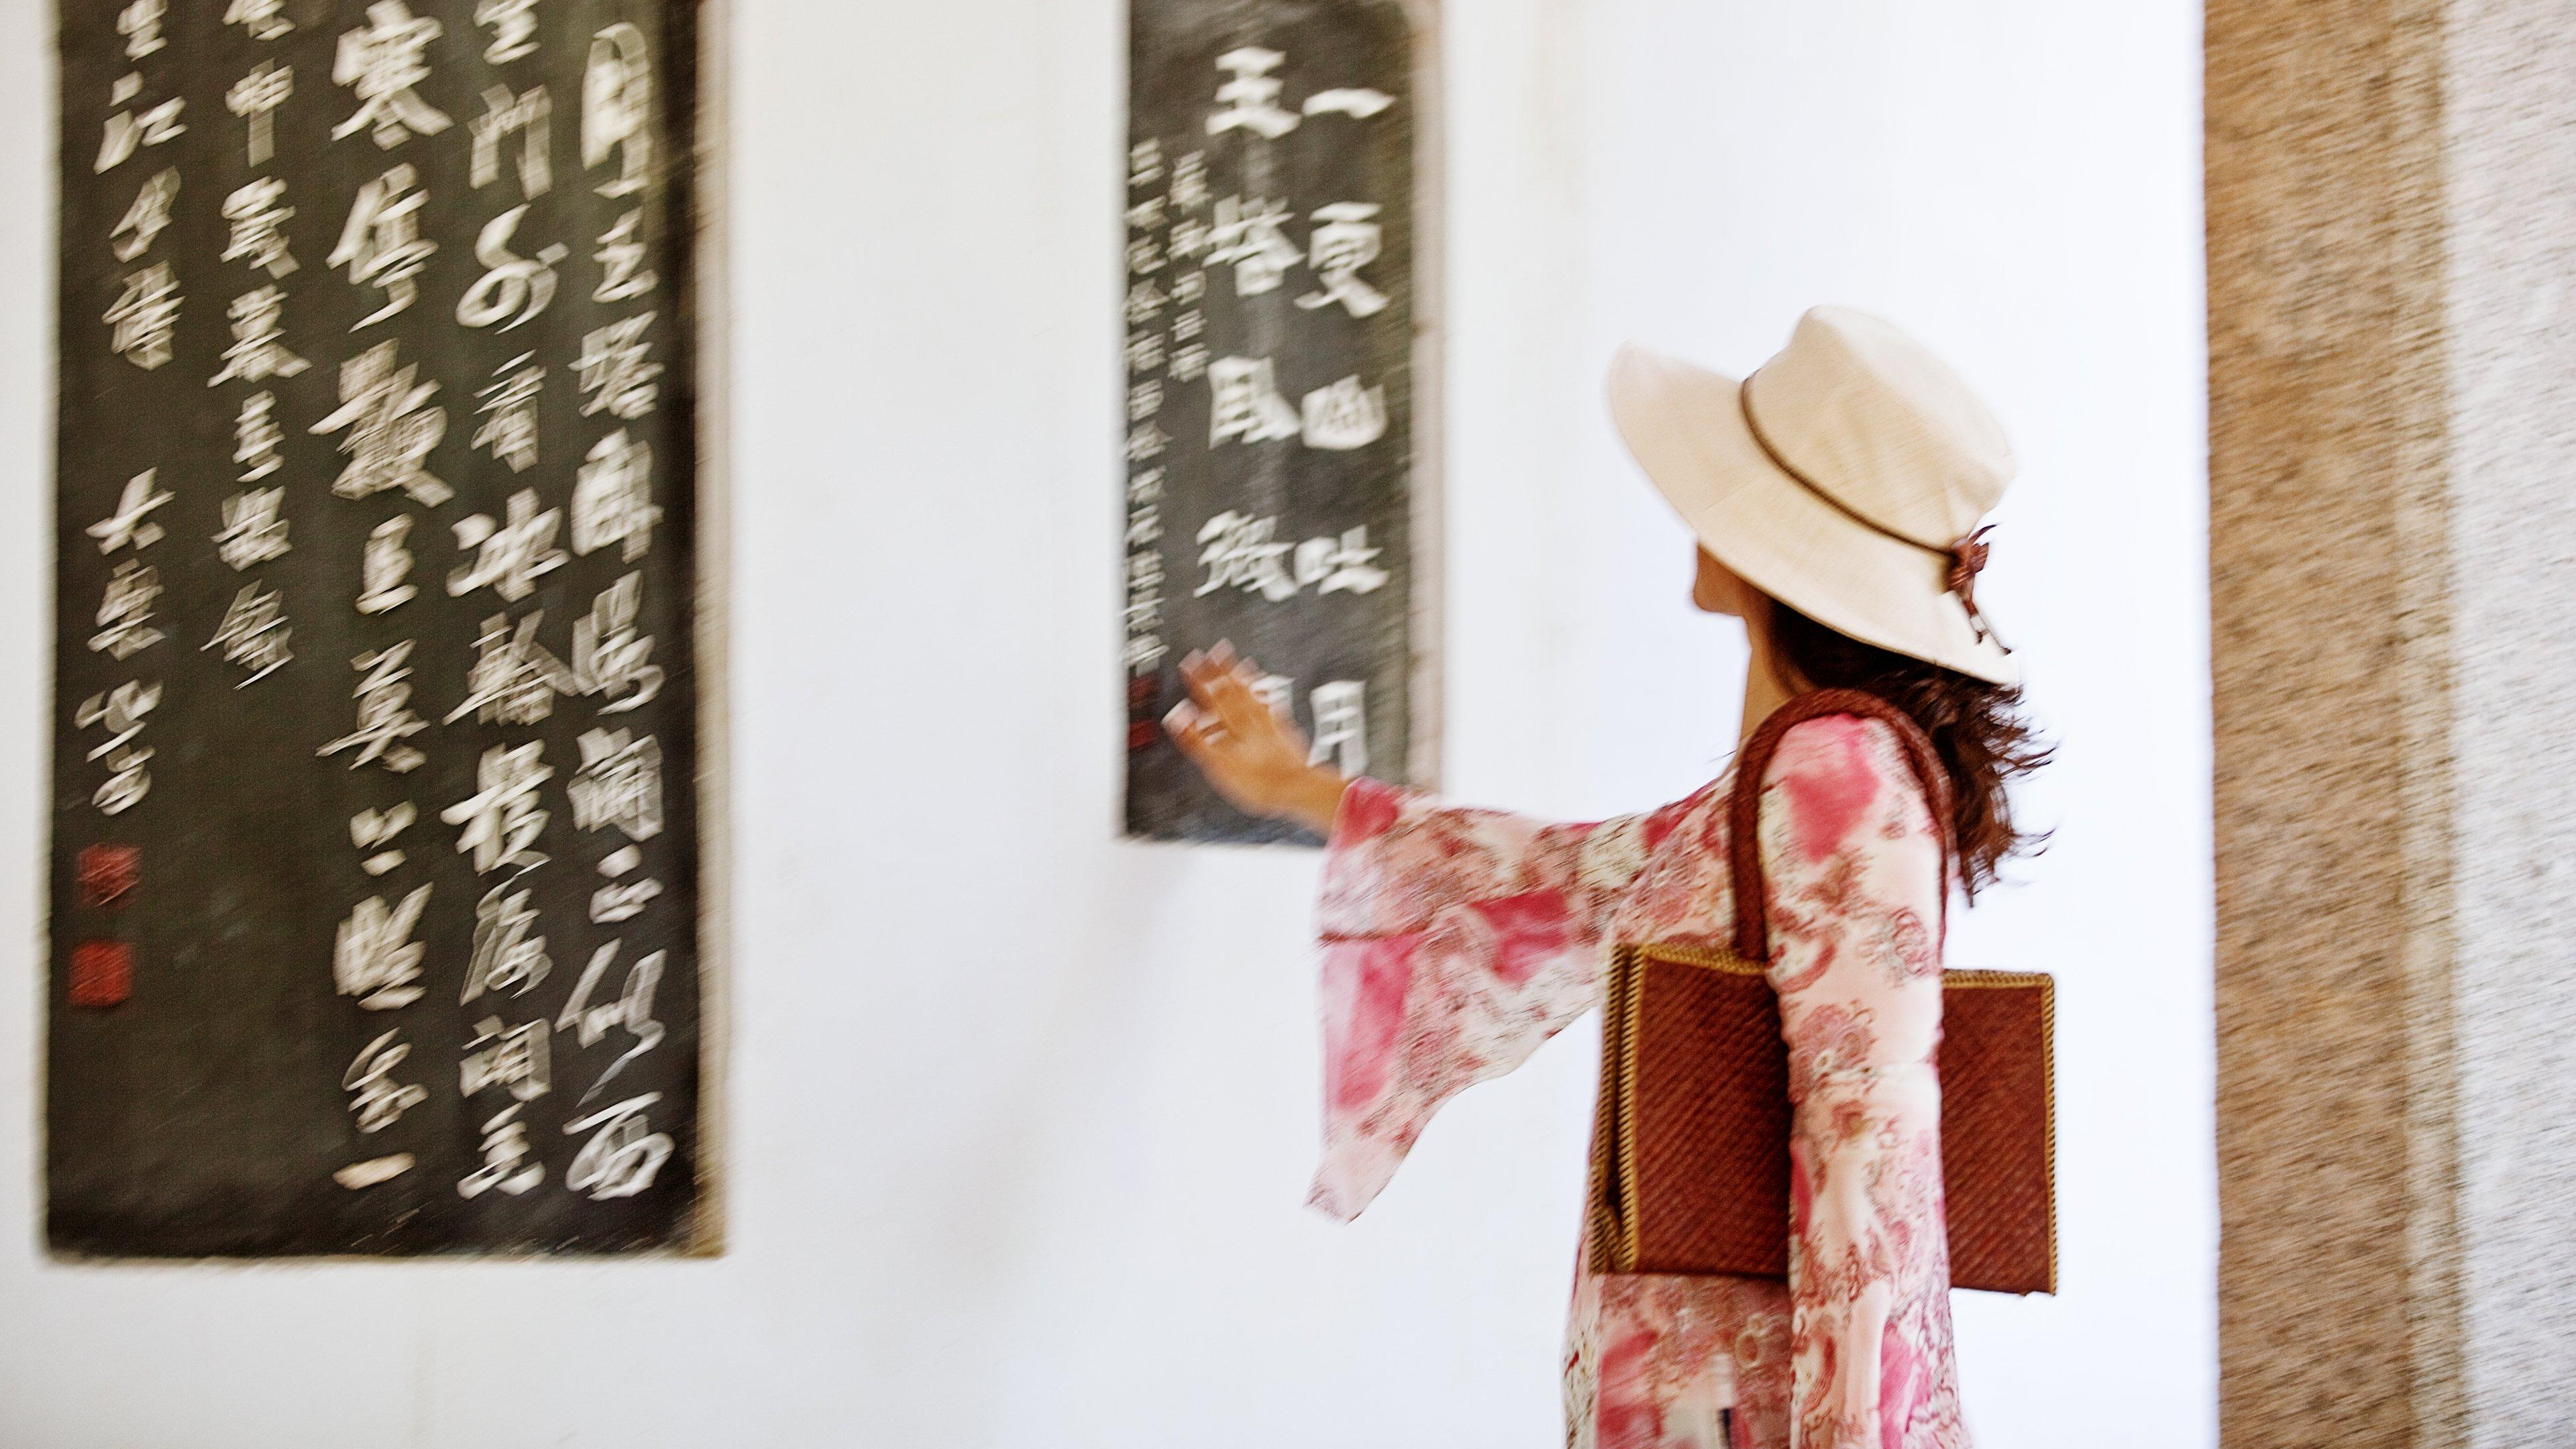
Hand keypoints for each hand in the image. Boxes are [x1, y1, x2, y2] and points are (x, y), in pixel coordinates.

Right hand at [1162, 642, 1349, 834]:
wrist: (1298, 788)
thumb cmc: (1261, 782)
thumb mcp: (1219, 766)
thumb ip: (1196, 740)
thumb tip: (1178, 717)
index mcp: (1232, 728)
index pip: (1211, 698)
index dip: (1198, 681)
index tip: (1190, 663)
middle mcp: (1250, 721)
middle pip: (1230, 691)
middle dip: (1217, 671)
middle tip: (1210, 652)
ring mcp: (1267, 724)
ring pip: (1251, 695)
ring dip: (1241, 677)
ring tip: (1236, 661)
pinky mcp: (1283, 731)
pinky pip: (1270, 705)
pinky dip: (1263, 693)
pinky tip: (1263, 688)